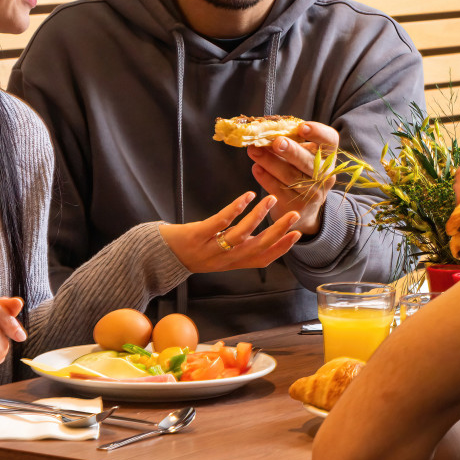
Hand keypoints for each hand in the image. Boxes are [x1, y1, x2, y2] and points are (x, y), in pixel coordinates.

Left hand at [159, 191, 300, 272]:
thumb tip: (265, 234)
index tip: (297, 234)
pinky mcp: (198, 235)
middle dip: (278, 231)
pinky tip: (246, 196)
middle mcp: (225, 259)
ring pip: (241, 234)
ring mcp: (211, 248)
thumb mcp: (222, 254)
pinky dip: (235, 208)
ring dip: (259, 215)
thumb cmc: (195, 250)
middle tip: (293, 215)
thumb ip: (242, 246)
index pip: (262, 260)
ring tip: (270, 198)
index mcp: (233, 263)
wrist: (162, 255)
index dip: (281, 249)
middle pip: (257, 247)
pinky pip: (220, 221)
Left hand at [247, 121, 338, 235]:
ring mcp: (312, 193)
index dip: (318, 133)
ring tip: (254, 150)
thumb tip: (265, 130)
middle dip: (292, 151)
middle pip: (310, 162)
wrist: (303, 209)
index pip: (330, 141)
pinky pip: (279, 190)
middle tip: (277, 142)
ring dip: (270, 162)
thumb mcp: (302, 156)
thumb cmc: (300, 172)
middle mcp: (325, 175)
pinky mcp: (296, 207)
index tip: (302, 127)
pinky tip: (256, 168)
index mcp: (328, 156)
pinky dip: (266, 178)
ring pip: (291, 176)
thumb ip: (289, 143)